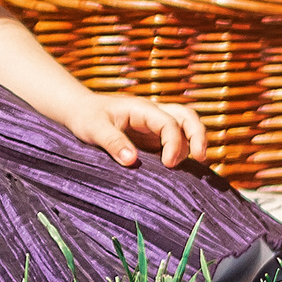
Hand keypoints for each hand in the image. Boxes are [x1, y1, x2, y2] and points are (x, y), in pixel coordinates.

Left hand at [66, 91, 210, 169]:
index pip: (169, 122)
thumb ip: (113, 142)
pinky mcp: (154, 139)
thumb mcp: (94, 129)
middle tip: (202, 159)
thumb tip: (132, 161)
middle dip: (199, 135)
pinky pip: (176, 143)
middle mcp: (154, 115)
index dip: (173, 143)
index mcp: (142, 109)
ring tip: (193, 169)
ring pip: (186, 128)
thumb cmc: (86, 117)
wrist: (79, 111)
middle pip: (188, 117)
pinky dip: (183, 154)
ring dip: (192, 145)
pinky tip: (183, 173)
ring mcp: (156, 126)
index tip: (167, 165)